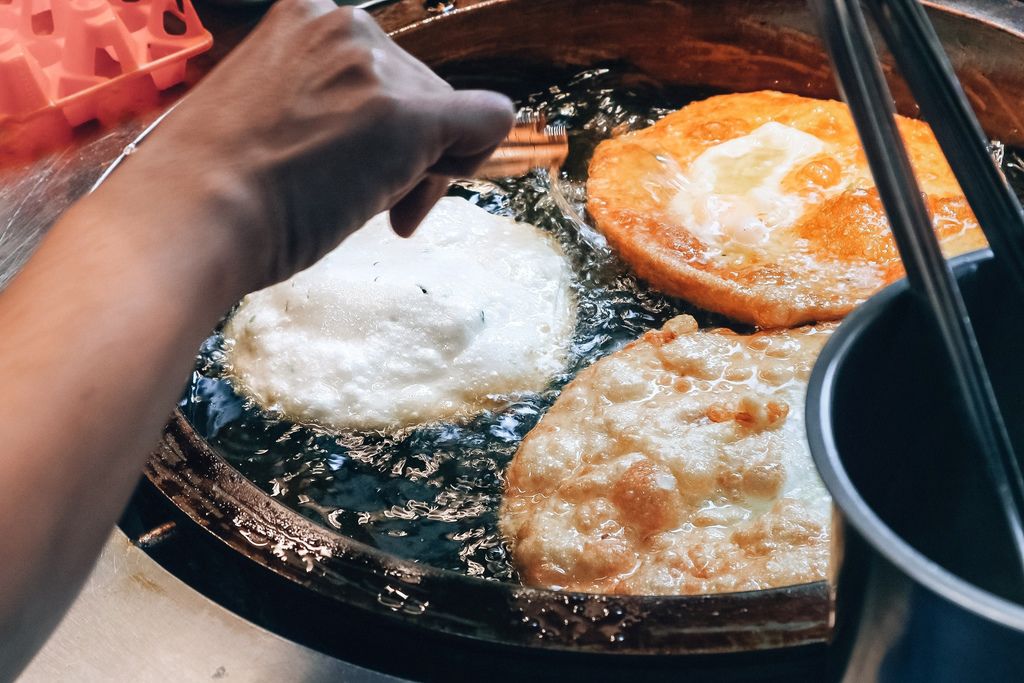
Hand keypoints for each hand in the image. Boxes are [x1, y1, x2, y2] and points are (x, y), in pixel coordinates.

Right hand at [111, 0, 513, 289]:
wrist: (190, 215)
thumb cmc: (213, 184)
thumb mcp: (267, 113)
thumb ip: (323, 104)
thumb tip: (375, 135)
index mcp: (304, 17)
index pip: (379, 70)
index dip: (380, 126)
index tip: (356, 169)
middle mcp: (345, 25)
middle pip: (421, 91)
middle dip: (408, 153)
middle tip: (374, 206)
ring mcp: (377, 68)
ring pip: (450, 117)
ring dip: (424, 170)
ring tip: (376, 210)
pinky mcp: (410, 115)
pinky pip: (488, 120)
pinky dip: (477, 155)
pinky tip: (421, 196)